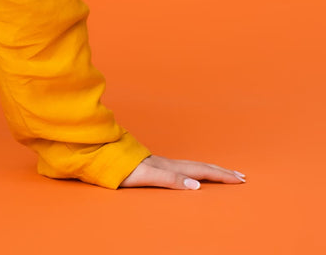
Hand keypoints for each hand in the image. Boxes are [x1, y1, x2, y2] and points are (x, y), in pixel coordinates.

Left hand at [118, 154, 246, 189]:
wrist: (100, 155)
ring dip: (209, 170)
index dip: (220, 176)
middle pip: (199, 167)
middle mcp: (167, 163)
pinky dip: (193, 170)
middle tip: (240, 176)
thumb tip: (196, 185)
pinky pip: (180, 167)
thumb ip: (171, 179)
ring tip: (222, 173)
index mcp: (169, 167)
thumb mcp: (147, 176)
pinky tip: (190, 173)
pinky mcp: (152, 165)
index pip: (201, 171)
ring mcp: (160, 163)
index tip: (239, 179)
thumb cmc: (121, 169)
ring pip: (191, 166)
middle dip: (220, 172)